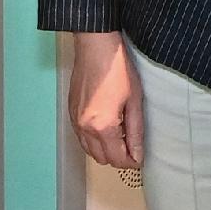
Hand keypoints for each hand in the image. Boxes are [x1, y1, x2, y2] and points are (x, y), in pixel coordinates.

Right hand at [70, 31, 141, 171]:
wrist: (96, 48)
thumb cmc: (117, 70)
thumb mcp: (134, 102)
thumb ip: (136, 132)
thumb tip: (137, 155)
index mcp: (103, 127)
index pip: (117, 159)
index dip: (131, 161)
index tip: (140, 157)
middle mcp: (85, 128)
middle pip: (102, 159)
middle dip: (118, 157)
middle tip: (132, 145)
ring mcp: (75, 121)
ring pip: (89, 151)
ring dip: (105, 150)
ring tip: (120, 135)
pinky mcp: (70, 113)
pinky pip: (81, 138)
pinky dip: (93, 140)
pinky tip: (105, 127)